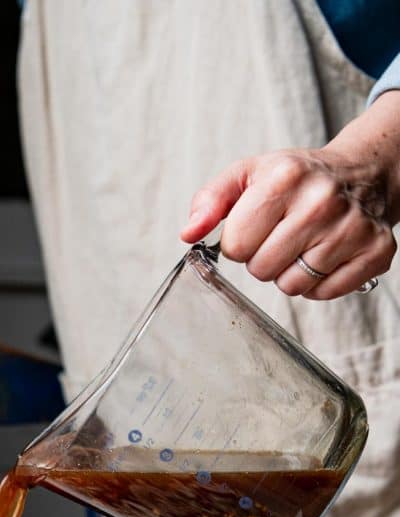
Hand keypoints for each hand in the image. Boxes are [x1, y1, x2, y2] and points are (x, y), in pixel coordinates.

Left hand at [180, 90, 399, 298]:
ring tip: (303, 244)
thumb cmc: (296, 180)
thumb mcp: (247, 175)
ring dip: (289, 273)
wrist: (360, 173)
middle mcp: (322, 201)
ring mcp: (352, 228)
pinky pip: (324, 293)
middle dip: (263, 259)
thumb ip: (210, 201)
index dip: (238, 242)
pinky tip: (324, 255)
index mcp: (285, 177)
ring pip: (292, 286)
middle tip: (280, 236)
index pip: (235, 245)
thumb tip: (189, 234)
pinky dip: (318, 283)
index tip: (255, 227)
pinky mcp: (376, 252)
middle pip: (261, 269)